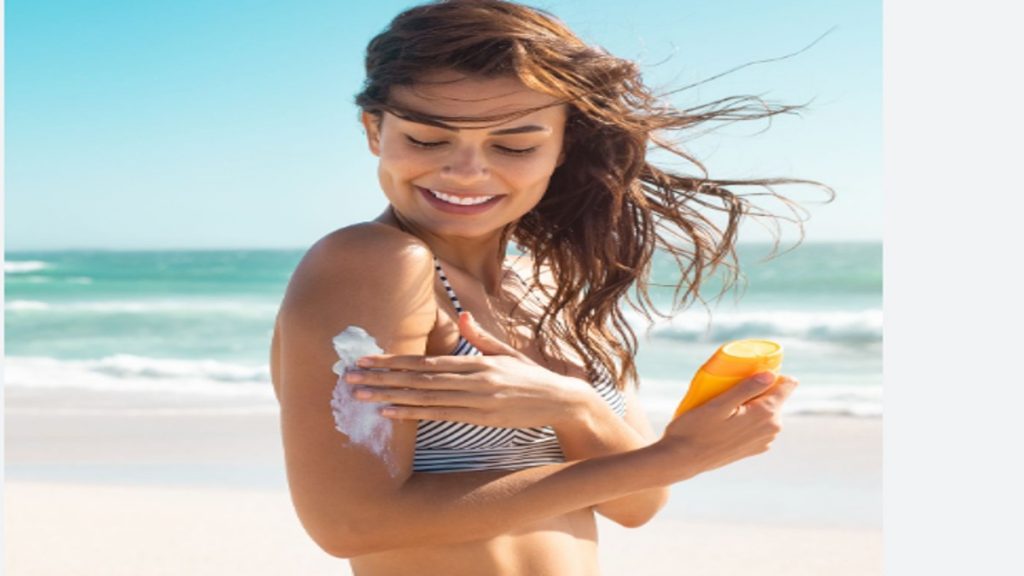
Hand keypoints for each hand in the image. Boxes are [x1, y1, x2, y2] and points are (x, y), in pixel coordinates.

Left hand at [346, 312, 594, 427]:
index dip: (394, 359)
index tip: (367, 358)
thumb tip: (464, 317)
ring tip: (360, 394)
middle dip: (382, 376)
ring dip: (389, 396)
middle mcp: (474, 380)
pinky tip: (388, 412)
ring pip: (424, 397)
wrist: (561, 401)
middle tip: (349, 375)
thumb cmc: (531, 377)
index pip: (427, 360)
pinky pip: (440, 416)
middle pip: (419, 377)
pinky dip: (412, 414)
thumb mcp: (508, 353)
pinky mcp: (480, 420)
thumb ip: (482, 338)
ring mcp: (477, 402)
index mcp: (478, 362)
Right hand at [656, 372, 798, 478]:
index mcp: (767, 415)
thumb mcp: (719, 404)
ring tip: (725, 403)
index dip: (771, 373)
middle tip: (729, 387)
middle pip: (774, 397)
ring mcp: (764, 441)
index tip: (749, 372)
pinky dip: (747, 417)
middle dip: (758, 388)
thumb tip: (770, 374)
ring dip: (751, 403)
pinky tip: (727, 419)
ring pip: (766, 410)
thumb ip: (747, 388)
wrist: (682, 459)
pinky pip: (758, 424)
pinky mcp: (754, 448)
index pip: (787, 385)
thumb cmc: (695, 429)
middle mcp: (772, 429)